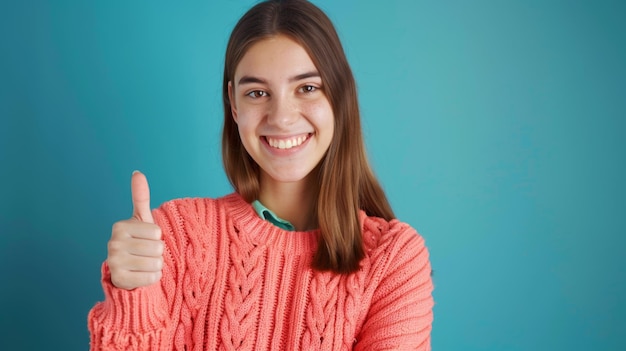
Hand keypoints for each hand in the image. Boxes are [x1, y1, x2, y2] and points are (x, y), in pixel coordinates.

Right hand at [107, 171, 163, 289]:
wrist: (129, 271)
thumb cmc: (139, 241)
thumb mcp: (141, 219)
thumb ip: (140, 196)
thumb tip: (137, 172)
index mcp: (120, 226)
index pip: (156, 232)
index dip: (157, 237)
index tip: (145, 239)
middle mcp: (113, 243)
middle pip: (157, 248)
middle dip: (157, 253)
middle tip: (145, 253)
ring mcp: (114, 262)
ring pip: (156, 263)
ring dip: (156, 265)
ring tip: (144, 263)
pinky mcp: (119, 279)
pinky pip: (152, 278)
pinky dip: (153, 278)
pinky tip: (141, 275)